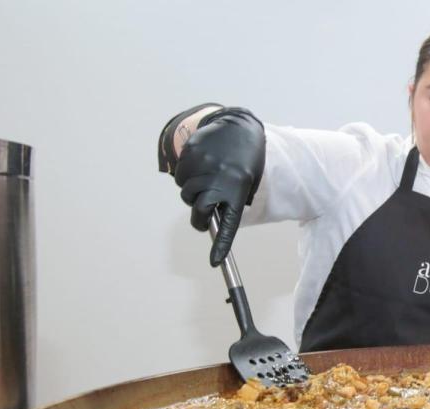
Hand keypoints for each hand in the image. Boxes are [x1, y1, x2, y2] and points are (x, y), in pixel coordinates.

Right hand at [157, 105, 264, 265]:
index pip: (228, 224)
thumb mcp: (248, 181)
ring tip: (208, 177)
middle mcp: (218, 179)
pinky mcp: (190, 154)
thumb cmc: (246, 159)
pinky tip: (201, 165)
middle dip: (199, 215)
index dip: (221, 244)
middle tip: (204, 212)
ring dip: (193, 191)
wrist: (238, 126)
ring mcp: (202, 165)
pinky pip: (180, 175)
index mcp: (237, 188)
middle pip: (199, 210)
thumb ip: (232, 199)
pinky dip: (186, 175)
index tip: (215, 262)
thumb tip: (212, 218)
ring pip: (186, 193)